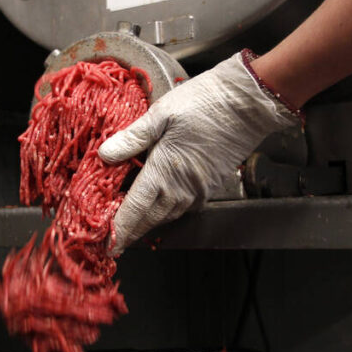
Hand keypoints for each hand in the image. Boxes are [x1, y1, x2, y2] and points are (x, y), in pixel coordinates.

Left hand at [98, 51, 300, 253]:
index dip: (119, 230)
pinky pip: (183, 208)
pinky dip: (165, 213)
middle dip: (130, 234)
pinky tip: (157, 207)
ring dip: (147, 225)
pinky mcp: (209, 187)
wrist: (247, 105)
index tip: (107, 247)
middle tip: (112, 243)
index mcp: (163, 172)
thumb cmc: (203, 104)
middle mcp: (180, 189)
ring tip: (130, 227)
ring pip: (166, 217)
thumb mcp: (161, 114)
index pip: (134, 210)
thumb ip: (133, 138)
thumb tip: (104, 154)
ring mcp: (197, 191)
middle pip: (149, 220)